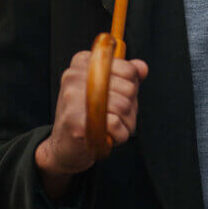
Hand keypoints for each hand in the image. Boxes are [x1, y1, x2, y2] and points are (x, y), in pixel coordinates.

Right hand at [35, 51, 148, 198]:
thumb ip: (126, 75)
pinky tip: (107, 136)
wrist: (64, 146)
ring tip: (111, 127)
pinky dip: (119, 134)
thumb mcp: (108, 89)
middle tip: (114, 116)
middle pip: (129, 88)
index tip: (116, 96)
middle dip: (130, 107)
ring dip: (126, 123)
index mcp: (82, 62)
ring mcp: (72, 97)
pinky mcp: (75, 120)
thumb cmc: (89, 114)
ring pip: (124, 106)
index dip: (131, 87)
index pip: (128, 69)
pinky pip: (114, 123)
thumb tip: (142, 68)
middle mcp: (74, 75)